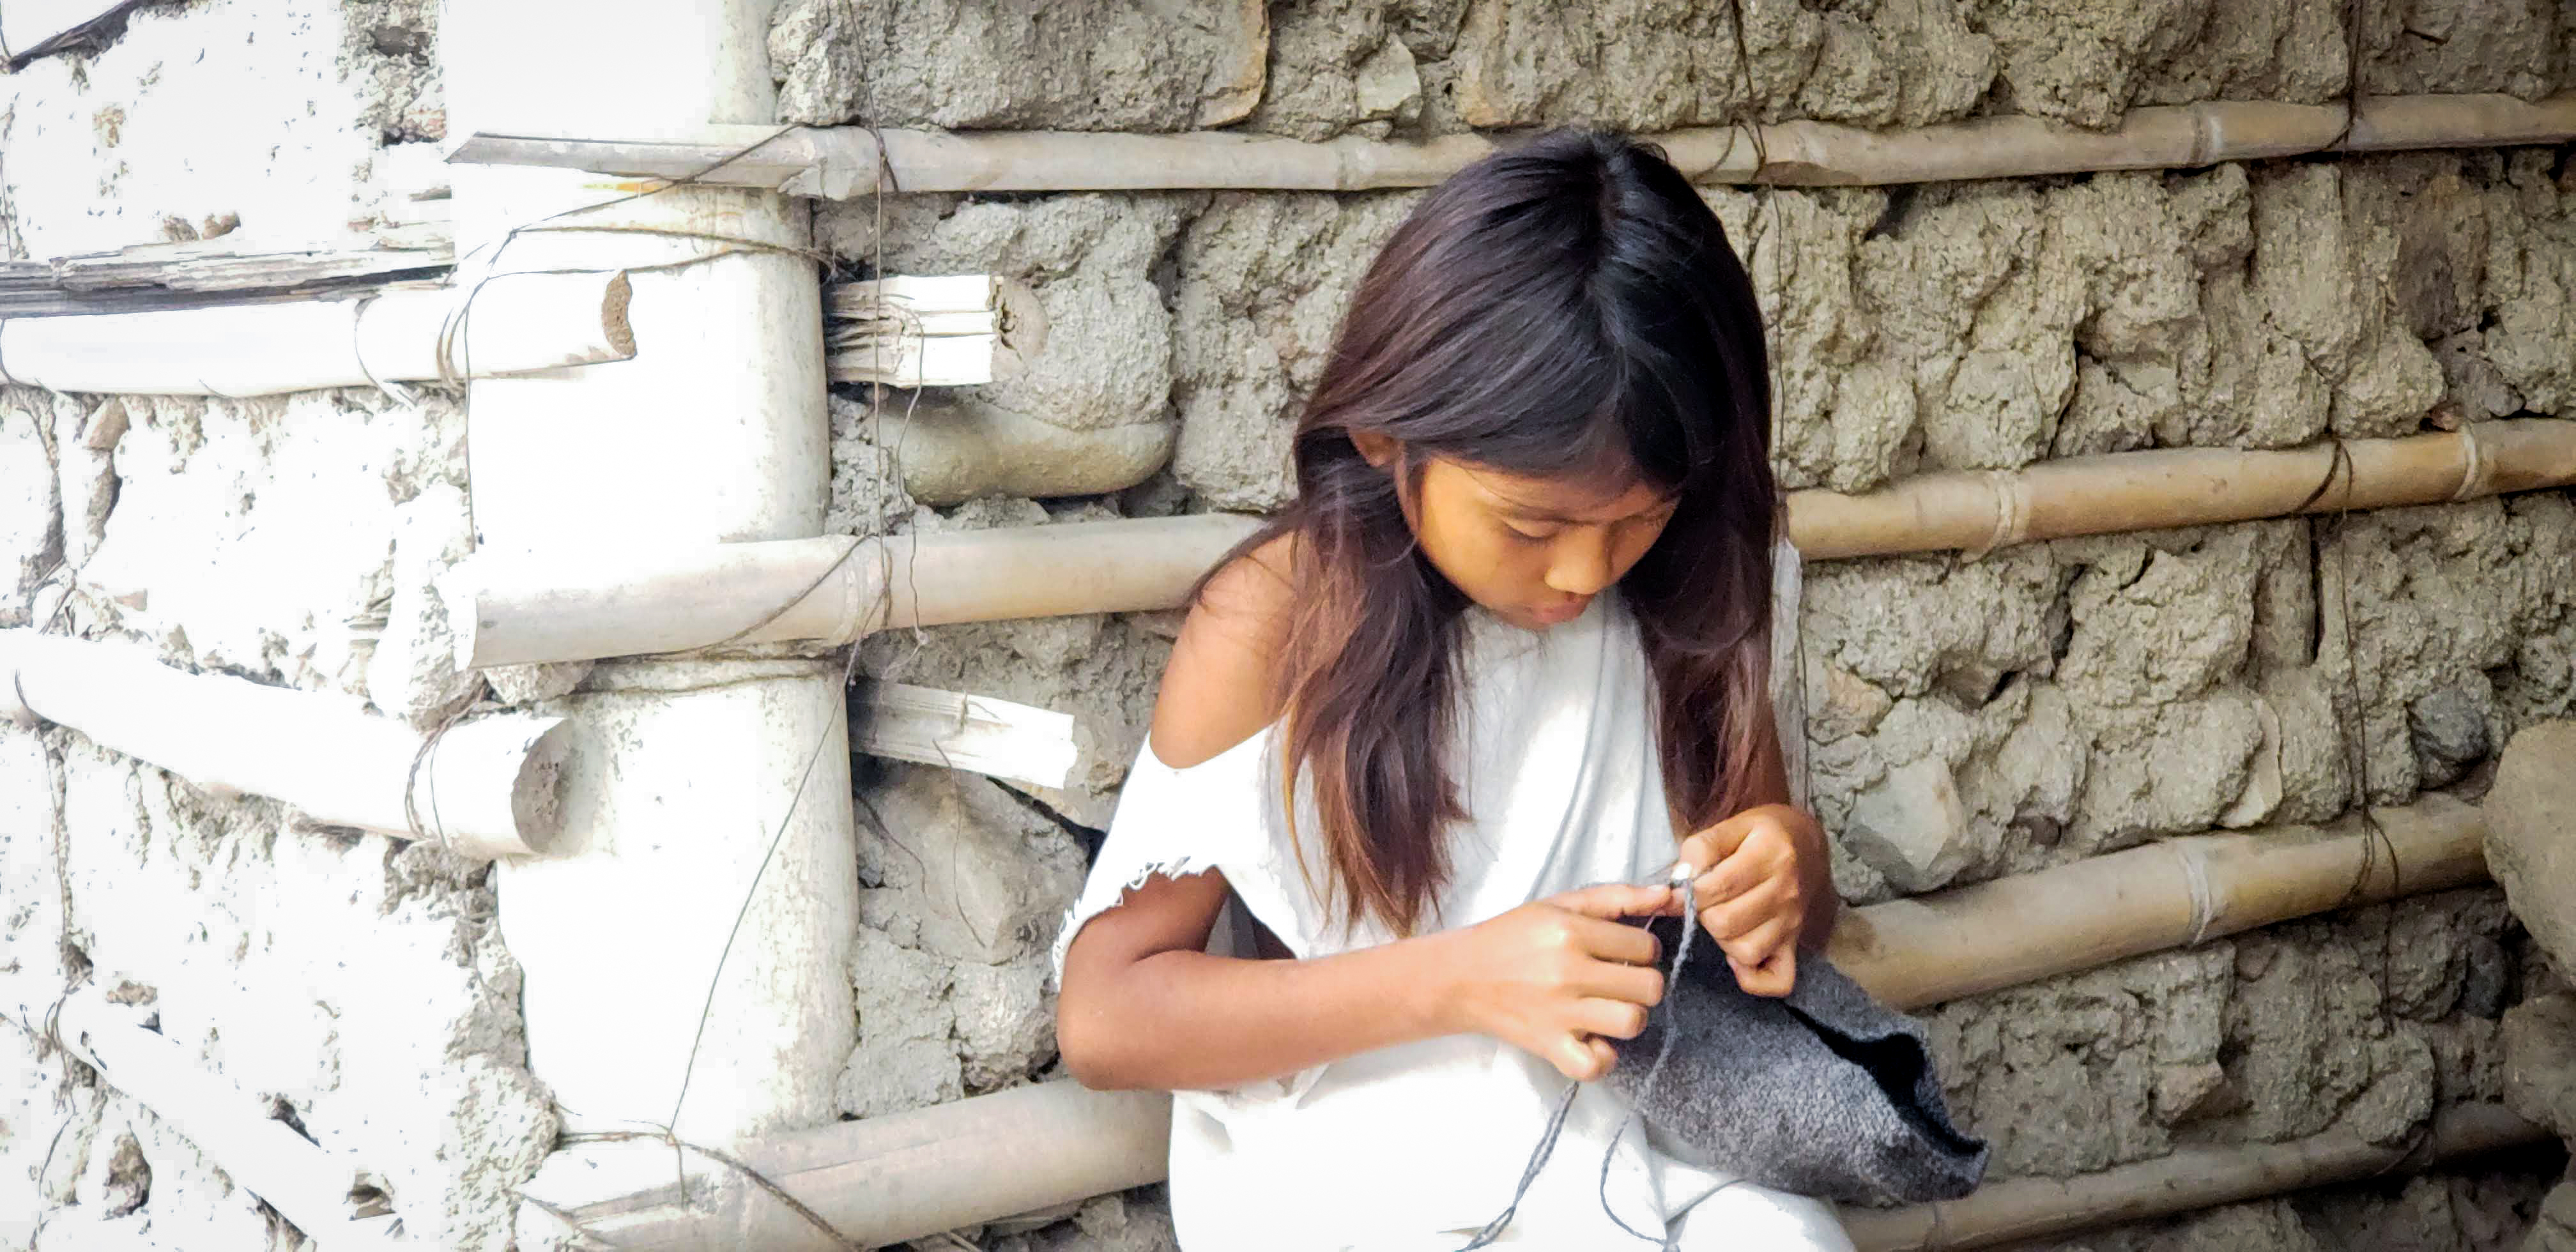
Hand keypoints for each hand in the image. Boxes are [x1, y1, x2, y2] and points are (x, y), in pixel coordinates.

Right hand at [1435, 883, 1673, 1081]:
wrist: (1461, 976)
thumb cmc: (1513, 936)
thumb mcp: (1561, 905)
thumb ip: (1617, 898)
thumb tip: (1669, 894)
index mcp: (1571, 932)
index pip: (1646, 947)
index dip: (1642, 950)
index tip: (1622, 953)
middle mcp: (1568, 972)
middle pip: (1649, 987)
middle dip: (1642, 983)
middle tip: (1618, 981)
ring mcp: (1560, 1013)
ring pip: (1632, 1022)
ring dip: (1627, 1016)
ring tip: (1607, 1008)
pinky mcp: (1549, 1045)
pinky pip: (1596, 1065)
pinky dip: (1601, 1056)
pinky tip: (1592, 1039)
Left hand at [1674, 804, 1827, 997]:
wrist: (1807, 846)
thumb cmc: (1763, 835)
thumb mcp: (1732, 826)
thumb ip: (1700, 849)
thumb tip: (1680, 881)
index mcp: (1770, 855)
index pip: (1718, 887)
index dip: (1689, 893)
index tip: (1683, 889)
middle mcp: (1786, 892)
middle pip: (1725, 923)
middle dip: (1704, 914)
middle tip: (1707, 901)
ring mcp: (1793, 923)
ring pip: (1745, 952)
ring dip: (1723, 940)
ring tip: (1724, 918)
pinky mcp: (1794, 944)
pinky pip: (1777, 980)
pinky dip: (1753, 978)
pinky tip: (1737, 957)